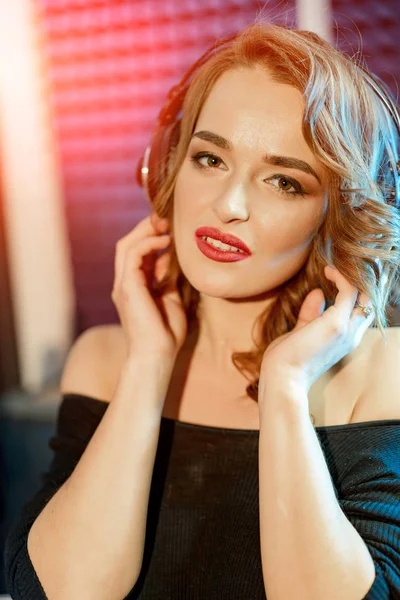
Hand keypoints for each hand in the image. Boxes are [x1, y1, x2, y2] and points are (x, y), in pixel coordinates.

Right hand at [111, 212, 187, 359]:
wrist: (156, 356)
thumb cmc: (166, 334)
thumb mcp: (171, 299)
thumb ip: (167, 279)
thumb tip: (170, 258)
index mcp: (133, 286)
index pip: (136, 252)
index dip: (150, 236)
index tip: (170, 227)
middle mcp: (124, 283)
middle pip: (127, 244)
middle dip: (145, 228)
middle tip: (166, 219)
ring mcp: (123, 285)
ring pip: (126, 245)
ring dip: (146, 231)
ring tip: (166, 225)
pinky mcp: (127, 287)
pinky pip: (132, 256)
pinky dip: (148, 244)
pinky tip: (165, 242)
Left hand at [259, 265, 374, 394]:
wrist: (282, 378)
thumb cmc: (287, 360)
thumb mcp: (301, 332)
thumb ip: (311, 314)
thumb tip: (319, 293)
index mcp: (345, 340)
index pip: (361, 312)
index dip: (354, 292)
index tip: (336, 275)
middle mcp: (351, 335)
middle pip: (369, 301)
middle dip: (360, 281)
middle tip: (343, 265)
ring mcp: (346, 329)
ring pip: (364, 294)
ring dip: (351, 275)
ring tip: (334, 266)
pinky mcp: (336, 323)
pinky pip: (349, 291)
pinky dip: (341, 277)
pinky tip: (328, 271)